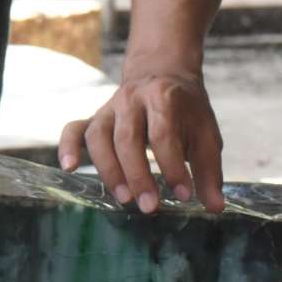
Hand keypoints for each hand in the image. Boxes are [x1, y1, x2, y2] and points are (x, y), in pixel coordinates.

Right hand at [60, 65, 224, 213]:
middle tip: (150, 207)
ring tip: (124, 199)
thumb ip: (209, 170)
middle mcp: (133, 99)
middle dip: (139, 175)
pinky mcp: (94, 116)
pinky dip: (67, 146)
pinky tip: (69, 168)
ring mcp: (110, 107)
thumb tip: (215, 208)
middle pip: (128, 138)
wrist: (164, 73)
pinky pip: (74, 129)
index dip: (173, 167)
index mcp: (165, 98)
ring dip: (109, 170)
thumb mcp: (206, 134)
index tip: (183, 195)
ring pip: (99, 137)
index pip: (164, 135)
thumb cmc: (188, 112)